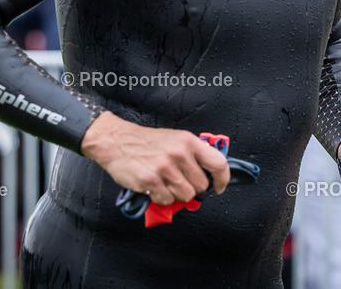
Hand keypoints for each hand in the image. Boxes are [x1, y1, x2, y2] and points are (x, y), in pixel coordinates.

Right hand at [80, 111, 229, 204]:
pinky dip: (161, 198)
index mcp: (189, 142)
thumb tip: (208, 177)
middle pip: (201, 186)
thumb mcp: (176, 140)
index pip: (218, 163)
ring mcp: (165, 167)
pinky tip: (154, 187)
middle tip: (180, 182)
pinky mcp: (150, 180)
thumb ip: (193, 156)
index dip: (223, 179)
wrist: (117, 141)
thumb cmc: (147, 142)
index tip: (219, 187)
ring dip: (176, 194)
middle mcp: (179, 154)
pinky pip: (166, 200)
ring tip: (165, 183)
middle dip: (192, 188)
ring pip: (186, 196)